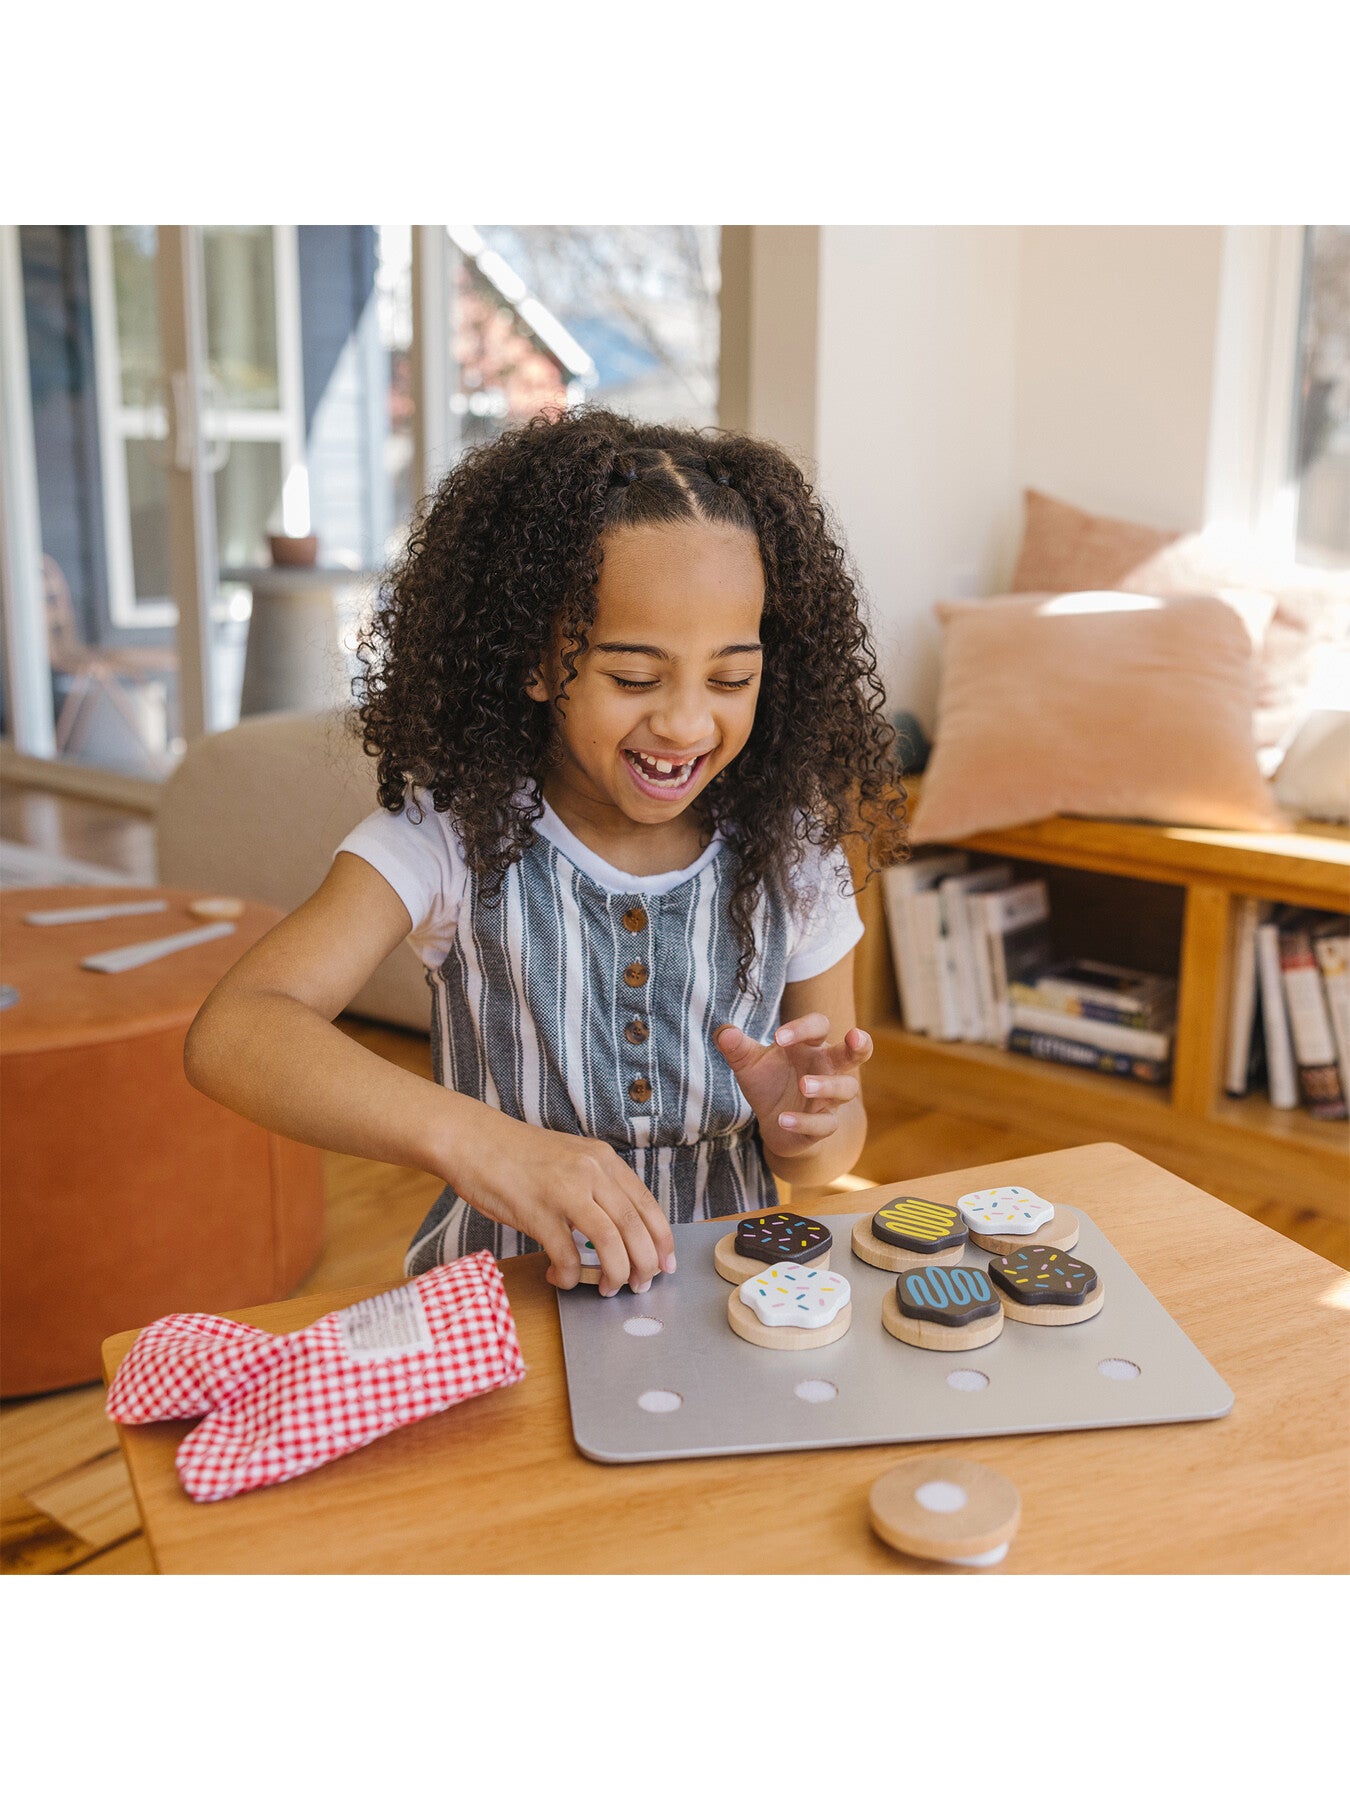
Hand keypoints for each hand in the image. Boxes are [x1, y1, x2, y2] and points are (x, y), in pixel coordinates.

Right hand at [448, 1108, 675, 1296]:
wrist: (473, 1141)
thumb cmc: (518, 1154)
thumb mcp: (570, 1158)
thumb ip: (596, 1185)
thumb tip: (618, 1227)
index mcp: (603, 1160)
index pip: (647, 1205)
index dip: (662, 1240)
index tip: (665, 1263)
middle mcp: (591, 1172)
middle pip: (635, 1228)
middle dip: (645, 1264)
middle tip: (641, 1285)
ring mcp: (564, 1191)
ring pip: (610, 1243)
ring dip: (615, 1274)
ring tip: (607, 1289)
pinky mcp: (537, 1212)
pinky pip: (566, 1255)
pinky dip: (569, 1275)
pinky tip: (561, 1278)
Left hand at [714, 1014, 871, 1162]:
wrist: (773, 1124)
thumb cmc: (768, 1083)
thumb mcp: (748, 1064)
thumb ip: (736, 1048)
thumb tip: (723, 1032)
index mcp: (811, 1047)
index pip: (818, 1026)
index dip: (802, 1028)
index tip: (778, 1037)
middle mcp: (826, 1069)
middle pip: (855, 1053)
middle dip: (859, 1044)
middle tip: (854, 1036)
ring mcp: (829, 1098)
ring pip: (846, 1089)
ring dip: (828, 1086)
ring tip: (804, 1086)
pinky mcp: (824, 1125)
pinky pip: (825, 1124)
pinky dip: (805, 1122)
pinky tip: (783, 1119)